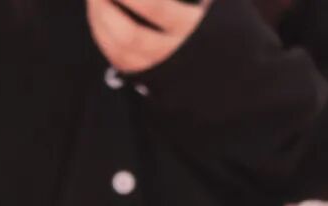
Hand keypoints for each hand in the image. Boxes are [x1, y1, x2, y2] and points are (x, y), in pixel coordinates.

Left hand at [87, 0, 208, 73]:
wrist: (228, 68)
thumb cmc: (220, 22)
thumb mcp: (216, 4)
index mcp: (192, 27)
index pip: (156, 7)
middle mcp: (174, 53)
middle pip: (130, 35)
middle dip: (106, 8)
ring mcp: (159, 68)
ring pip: (120, 51)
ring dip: (100, 23)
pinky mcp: (148, 76)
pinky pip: (118, 60)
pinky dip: (104, 38)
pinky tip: (99, 17)